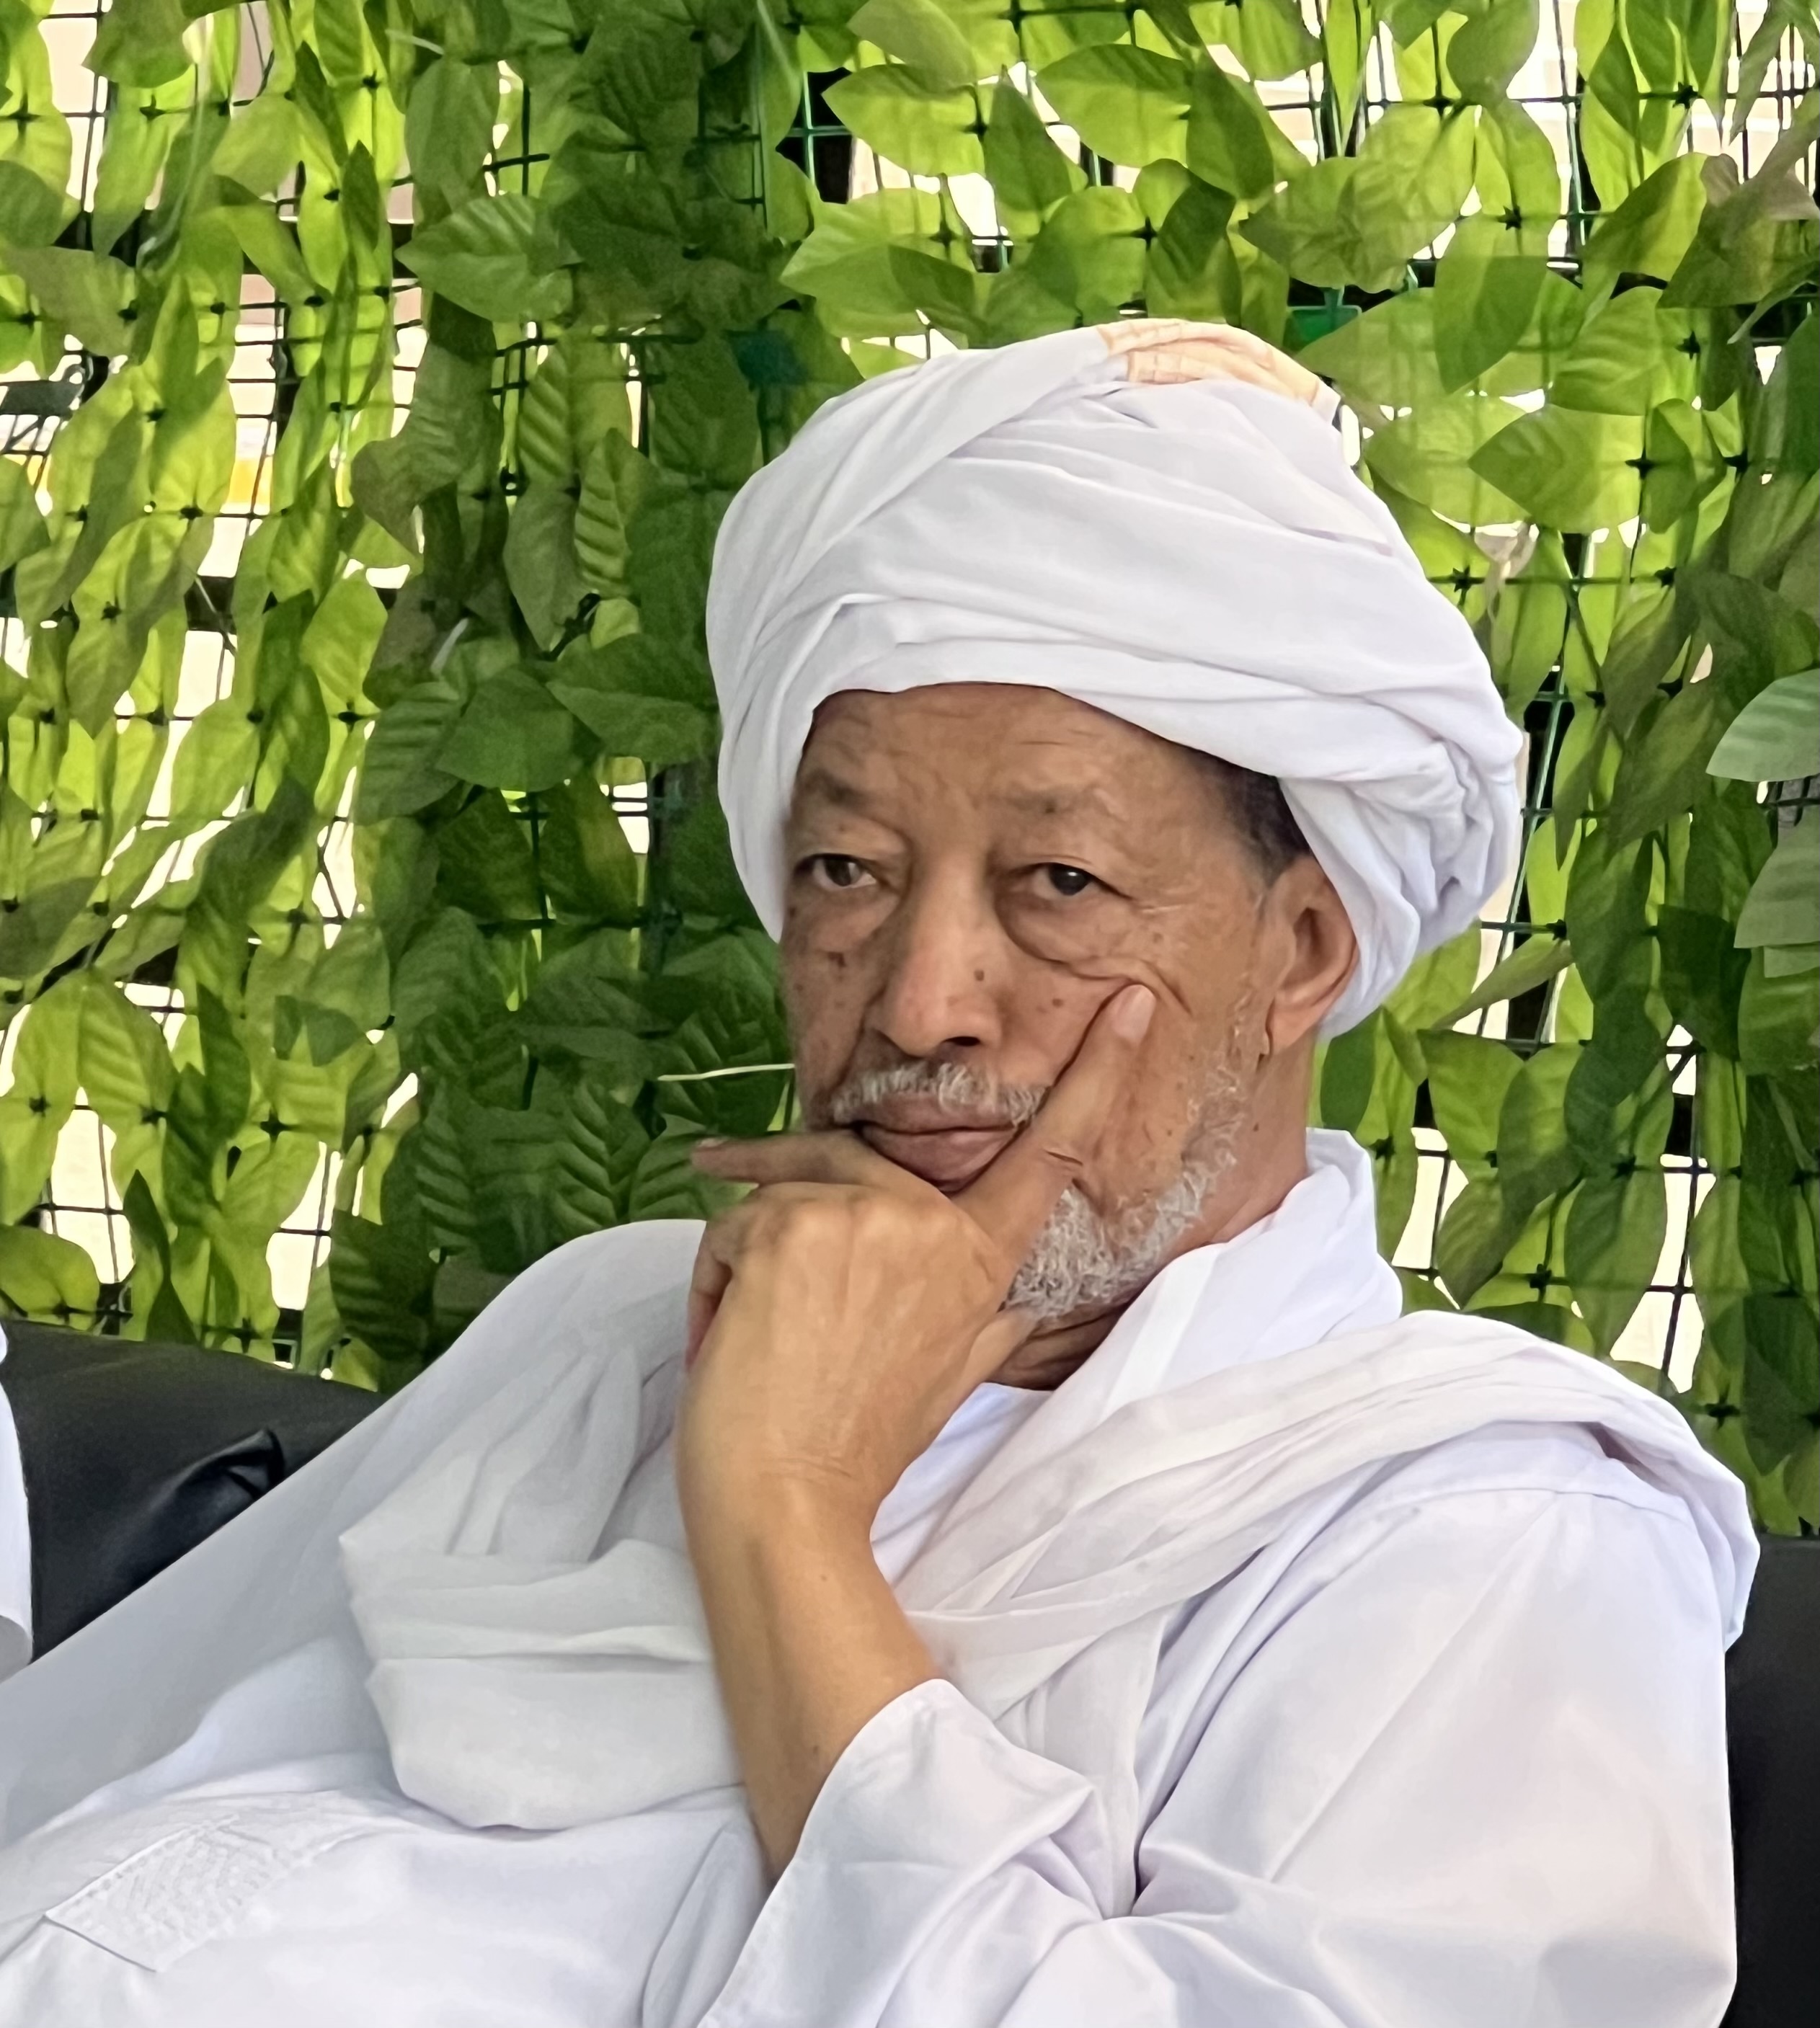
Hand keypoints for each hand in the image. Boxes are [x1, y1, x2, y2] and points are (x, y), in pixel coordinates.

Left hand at [673, 981, 1155, 1529]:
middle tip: (775, 1322)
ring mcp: (864, 1217)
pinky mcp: (791, 1223)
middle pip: (849, 1165)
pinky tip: (730, 1340)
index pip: (1050, 1155)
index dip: (1098, 1072)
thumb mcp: (950, 1376)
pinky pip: (732, 1220)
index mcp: (979, 1259)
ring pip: (781, 1194)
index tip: (1133, 1004)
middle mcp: (932, 1226)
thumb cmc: (853, 1446)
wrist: (784, 1506)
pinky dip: (714, 1278)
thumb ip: (992, 1317)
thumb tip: (1032, 1303)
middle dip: (795, 1228)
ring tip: (755, 1347)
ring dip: (748, 1264)